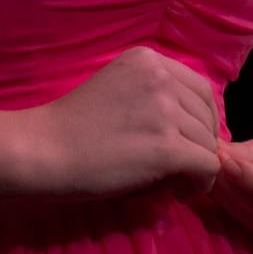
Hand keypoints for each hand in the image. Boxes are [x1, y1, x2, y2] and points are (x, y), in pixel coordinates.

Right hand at [26, 46, 221, 198]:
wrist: (43, 149)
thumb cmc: (71, 125)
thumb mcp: (117, 88)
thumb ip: (152, 94)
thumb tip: (196, 124)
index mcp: (148, 59)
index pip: (200, 88)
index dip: (201, 120)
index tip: (187, 143)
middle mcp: (161, 76)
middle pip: (208, 115)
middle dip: (202, 144)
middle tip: (182, 169)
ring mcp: (165, 110)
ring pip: (209, 143)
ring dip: (197, 167)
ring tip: (175, 184)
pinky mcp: (166, 146)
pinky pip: (207, 166)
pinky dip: (199, 185)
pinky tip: (179, 193)